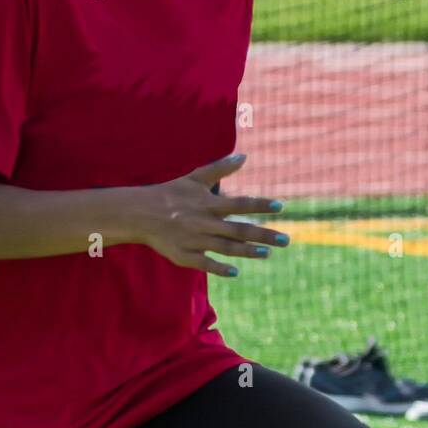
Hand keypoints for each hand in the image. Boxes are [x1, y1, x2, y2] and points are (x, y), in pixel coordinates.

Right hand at [131, 154, 287, 276]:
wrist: (141, 213)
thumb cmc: (171, 193)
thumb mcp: (196, 177)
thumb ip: (221, 168)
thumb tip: (244, 156)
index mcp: (209, 203)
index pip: (240, 204)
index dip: (260, 205)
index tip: (281, 207)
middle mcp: (205, 222)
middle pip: (239, 230)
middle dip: (264, 235)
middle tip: (286, 240)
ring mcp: (195, 240)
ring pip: (226, 247)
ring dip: (247, 252)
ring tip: (266, 254)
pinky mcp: (185, 256)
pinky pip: (205, 263)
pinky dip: (219, 268)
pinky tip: (235, 272)